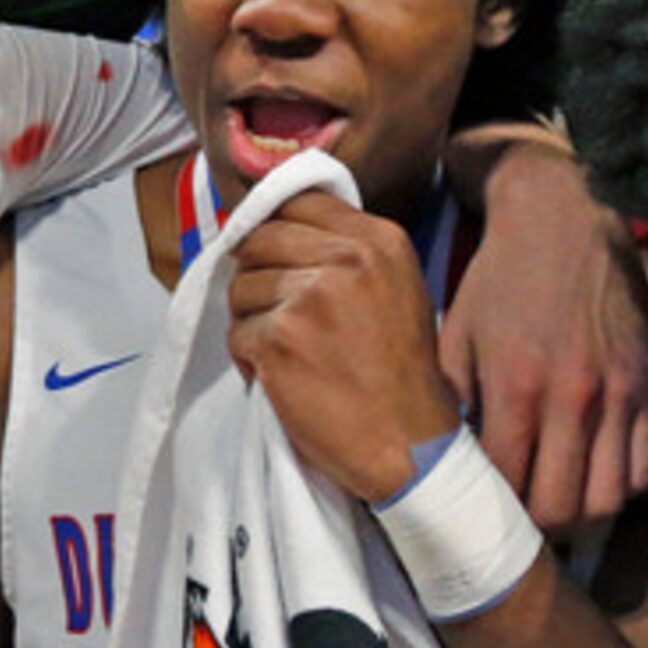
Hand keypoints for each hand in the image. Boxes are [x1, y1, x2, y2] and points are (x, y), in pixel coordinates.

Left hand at [227, 190, 461, 505]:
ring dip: (252, 321)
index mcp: (378, 240)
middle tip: (278, 315)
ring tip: (289, 353)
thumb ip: (344, 250)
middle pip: (258, 240)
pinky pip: (236, 334)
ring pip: (240, 287)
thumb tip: (272, 218)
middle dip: (257, 276)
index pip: (297, 202)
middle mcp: (347, 259)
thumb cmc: (398, 375)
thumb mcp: (392, 288)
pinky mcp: (279, 339)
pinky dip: (249, 360)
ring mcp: (310, 297)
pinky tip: (282, 378)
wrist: (410, 446)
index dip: (273, 227)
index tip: (271, 255)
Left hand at [441, 144, 647, 529]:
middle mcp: (576, 396)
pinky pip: (645, 467)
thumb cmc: (499, 279)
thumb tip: (445, 464)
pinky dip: (618, 486)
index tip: (476, 514)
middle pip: (562, 508)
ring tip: (552, 507)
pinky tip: (590, 476)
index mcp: (517, 384)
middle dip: (533, 529)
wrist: (567, 218)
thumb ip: (450, 403)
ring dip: (579, 515)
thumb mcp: (454, 334)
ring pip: (610, 499)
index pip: (507, 486)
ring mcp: (623, 393)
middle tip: (514, 523)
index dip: (489, 512)